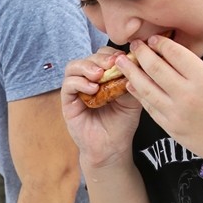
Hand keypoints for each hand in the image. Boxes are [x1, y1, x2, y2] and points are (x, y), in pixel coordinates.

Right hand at [60, 47, 143, 166]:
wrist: (112, 148)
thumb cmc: (122, 124)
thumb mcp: (133, 99)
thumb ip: (132, 81)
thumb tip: (134, 62)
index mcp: (105, 77)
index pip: (104, 56)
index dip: (112, 54)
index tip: (124, 59)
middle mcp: (89, 80)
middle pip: (89, 58)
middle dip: (101, 58)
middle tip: (112, 64)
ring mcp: (77, 90)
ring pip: (74, 67)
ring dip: (87, 67)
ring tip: (99, 75)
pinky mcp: (68, 102)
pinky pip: (68, 85)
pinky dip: (79, 82)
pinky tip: (93, 89)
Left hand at [120, 34, 202, 168]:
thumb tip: (181, 61)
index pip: (175, 54)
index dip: (161, 44)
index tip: (153, 38)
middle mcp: (188, 95)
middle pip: (155, 68)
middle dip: (141, 54)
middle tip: (133, 45)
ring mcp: (177, 114)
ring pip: (146, 89)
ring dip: (132, 73)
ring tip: (121, 62)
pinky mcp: (171, 128)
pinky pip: (150, 107)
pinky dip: (139, 94)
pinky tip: (132, 85)